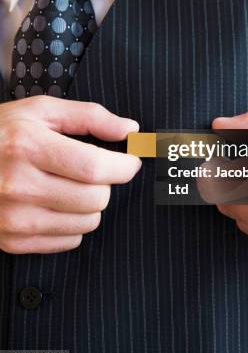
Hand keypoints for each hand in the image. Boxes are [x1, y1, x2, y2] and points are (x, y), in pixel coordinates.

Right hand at [0, 97, 140, 254]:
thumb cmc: (1, 132)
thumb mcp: (41, 110)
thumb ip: (90, 116)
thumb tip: (130, 130)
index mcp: (27, 146)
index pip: (94, 167)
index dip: (123, 166)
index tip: (130, 161)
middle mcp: (18, 185)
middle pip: (95, 198)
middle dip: (106, 183)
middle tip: (93, 171)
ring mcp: (13, 218)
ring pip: (87, 223)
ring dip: (91, 205)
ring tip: (72, 186)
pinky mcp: (11, 240)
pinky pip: (68, 241)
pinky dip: (73, 224)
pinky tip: (57, 204)